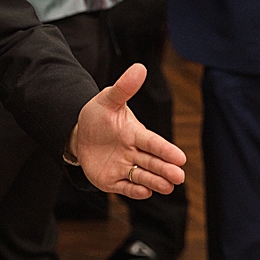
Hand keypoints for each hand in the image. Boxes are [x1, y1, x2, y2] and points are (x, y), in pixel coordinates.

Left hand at [70, 64, 185, 197]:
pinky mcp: (112, 180)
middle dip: (165, 169)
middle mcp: (134, 152)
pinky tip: (145, 192)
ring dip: (155, 182)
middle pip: (153, 162)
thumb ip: (124, 87)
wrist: (78, 134)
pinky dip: (135, 190)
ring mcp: (124, 167)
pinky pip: (125, 187)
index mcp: (136, 133)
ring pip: (143, 176)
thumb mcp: (108, 100)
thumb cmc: (98, 116)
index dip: (165, 150)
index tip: (181, 157)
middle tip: (179, 176)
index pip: (153, 142)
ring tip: (168, 187)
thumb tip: (140, 67)